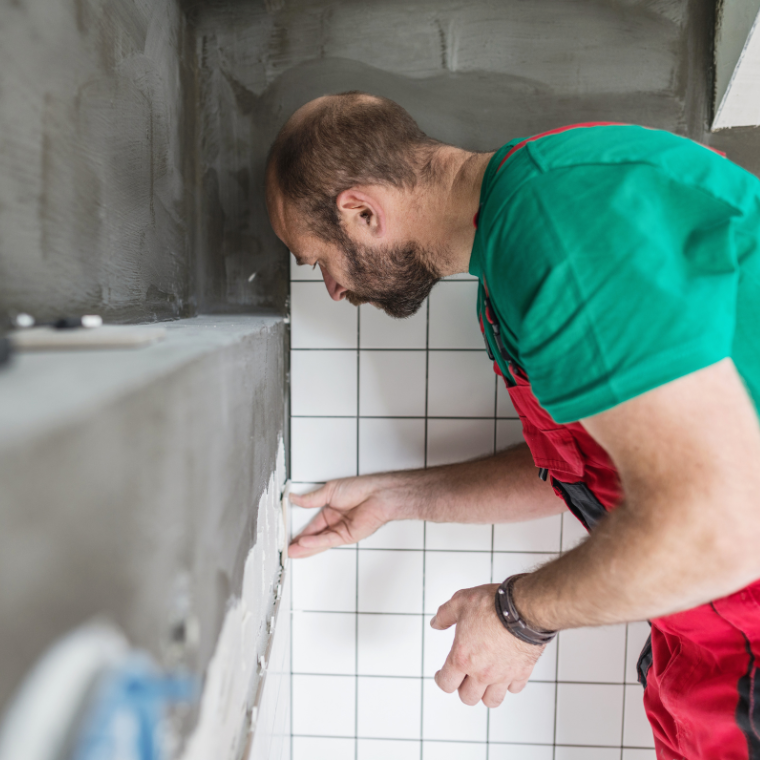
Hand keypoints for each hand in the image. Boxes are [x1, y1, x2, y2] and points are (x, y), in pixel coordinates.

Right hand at [289, 476, 399, 557]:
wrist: (378, 494)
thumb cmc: (360, 488)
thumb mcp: (330, 491)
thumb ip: (311, 499)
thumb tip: (295, 498)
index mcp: (330, 511)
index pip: (311, 526)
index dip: (299, 533)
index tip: (288, 538)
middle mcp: (335, 523)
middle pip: (314, 537)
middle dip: (300, 545)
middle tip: (287, 550)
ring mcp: (341, 531)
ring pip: (320, 542)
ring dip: (306, 547)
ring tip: (292, 552)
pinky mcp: (348, 536)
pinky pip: (329, 540)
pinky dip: (316, 542)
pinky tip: (305, 543)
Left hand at [430, 583, 544, 706]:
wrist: (522, 608)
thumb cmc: (492, 605)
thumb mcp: (460, 602)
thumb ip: (445, 615)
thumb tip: (435, 623)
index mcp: (462, 658)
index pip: (446, 684)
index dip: (441, 680)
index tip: (442, 675)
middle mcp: (482, 672)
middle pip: (468, 697)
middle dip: (463, 688)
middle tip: (464, 677)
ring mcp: (503, 675)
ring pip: (492, 701)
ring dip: (486, 693)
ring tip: (484, 682)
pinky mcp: (522, 673)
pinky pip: (514, 689)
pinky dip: (509, 684)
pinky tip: (505, 672)